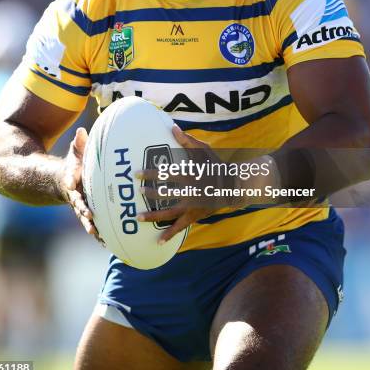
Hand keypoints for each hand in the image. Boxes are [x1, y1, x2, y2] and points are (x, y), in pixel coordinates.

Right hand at [63, 127, 100, 240]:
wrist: (63, 182)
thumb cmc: (74, 164)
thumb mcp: (75, 152)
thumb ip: (78, 143)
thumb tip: (81, 131)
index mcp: (71, 180)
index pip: (68, 179)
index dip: (69, 180)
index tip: (69, 182)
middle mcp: (74, 196)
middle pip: (77, 204)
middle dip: (83, 210)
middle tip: (89, 215)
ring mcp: (80, 207)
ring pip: (85, 219)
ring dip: (91, 227)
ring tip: (98, 235)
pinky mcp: (87, 214)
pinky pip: (94, 225)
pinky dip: (100, 235)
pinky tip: (109, 245)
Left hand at [136, 125, 219, 243]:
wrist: (233, 186)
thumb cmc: (216, 164)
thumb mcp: (204, 149)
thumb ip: (187, 140)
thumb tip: (172, 127)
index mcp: (189, 174)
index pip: (165, 173)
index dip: (150, 173)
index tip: (136, 174)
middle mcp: (189, 191)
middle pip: (164, 193)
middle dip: (149, 193)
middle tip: (137, 192)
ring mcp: (191, 205)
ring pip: (169, 212)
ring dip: (153, 215)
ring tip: (138, 217)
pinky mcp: (194, 216)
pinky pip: (180, 227)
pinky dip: (169, 234)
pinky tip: (158, 241)